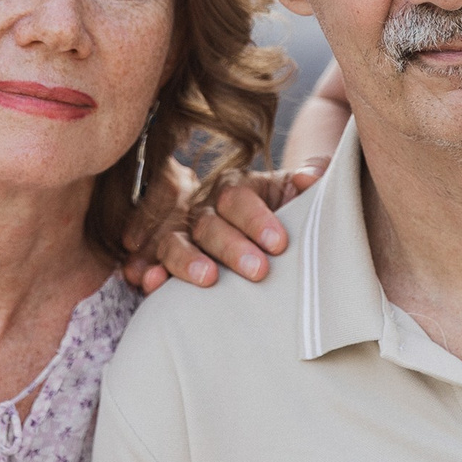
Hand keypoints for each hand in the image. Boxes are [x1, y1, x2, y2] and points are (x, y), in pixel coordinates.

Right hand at [120, 156, 328, 292]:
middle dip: (233, 247)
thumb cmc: (276, 211)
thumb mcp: (290, 193)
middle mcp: (203, 207)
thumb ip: (303, 183)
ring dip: (188, 260)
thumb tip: (312, 178)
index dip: (258, 219)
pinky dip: (149, 272)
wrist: (254, 226)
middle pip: (210, 223)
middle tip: (258, 271)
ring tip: (208, 278)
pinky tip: (149, 282)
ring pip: (176, 242)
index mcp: (235, 188)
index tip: (280, 243)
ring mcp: (181, 233)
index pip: (240, 198)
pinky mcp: (166, 258)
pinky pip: (153, 263)